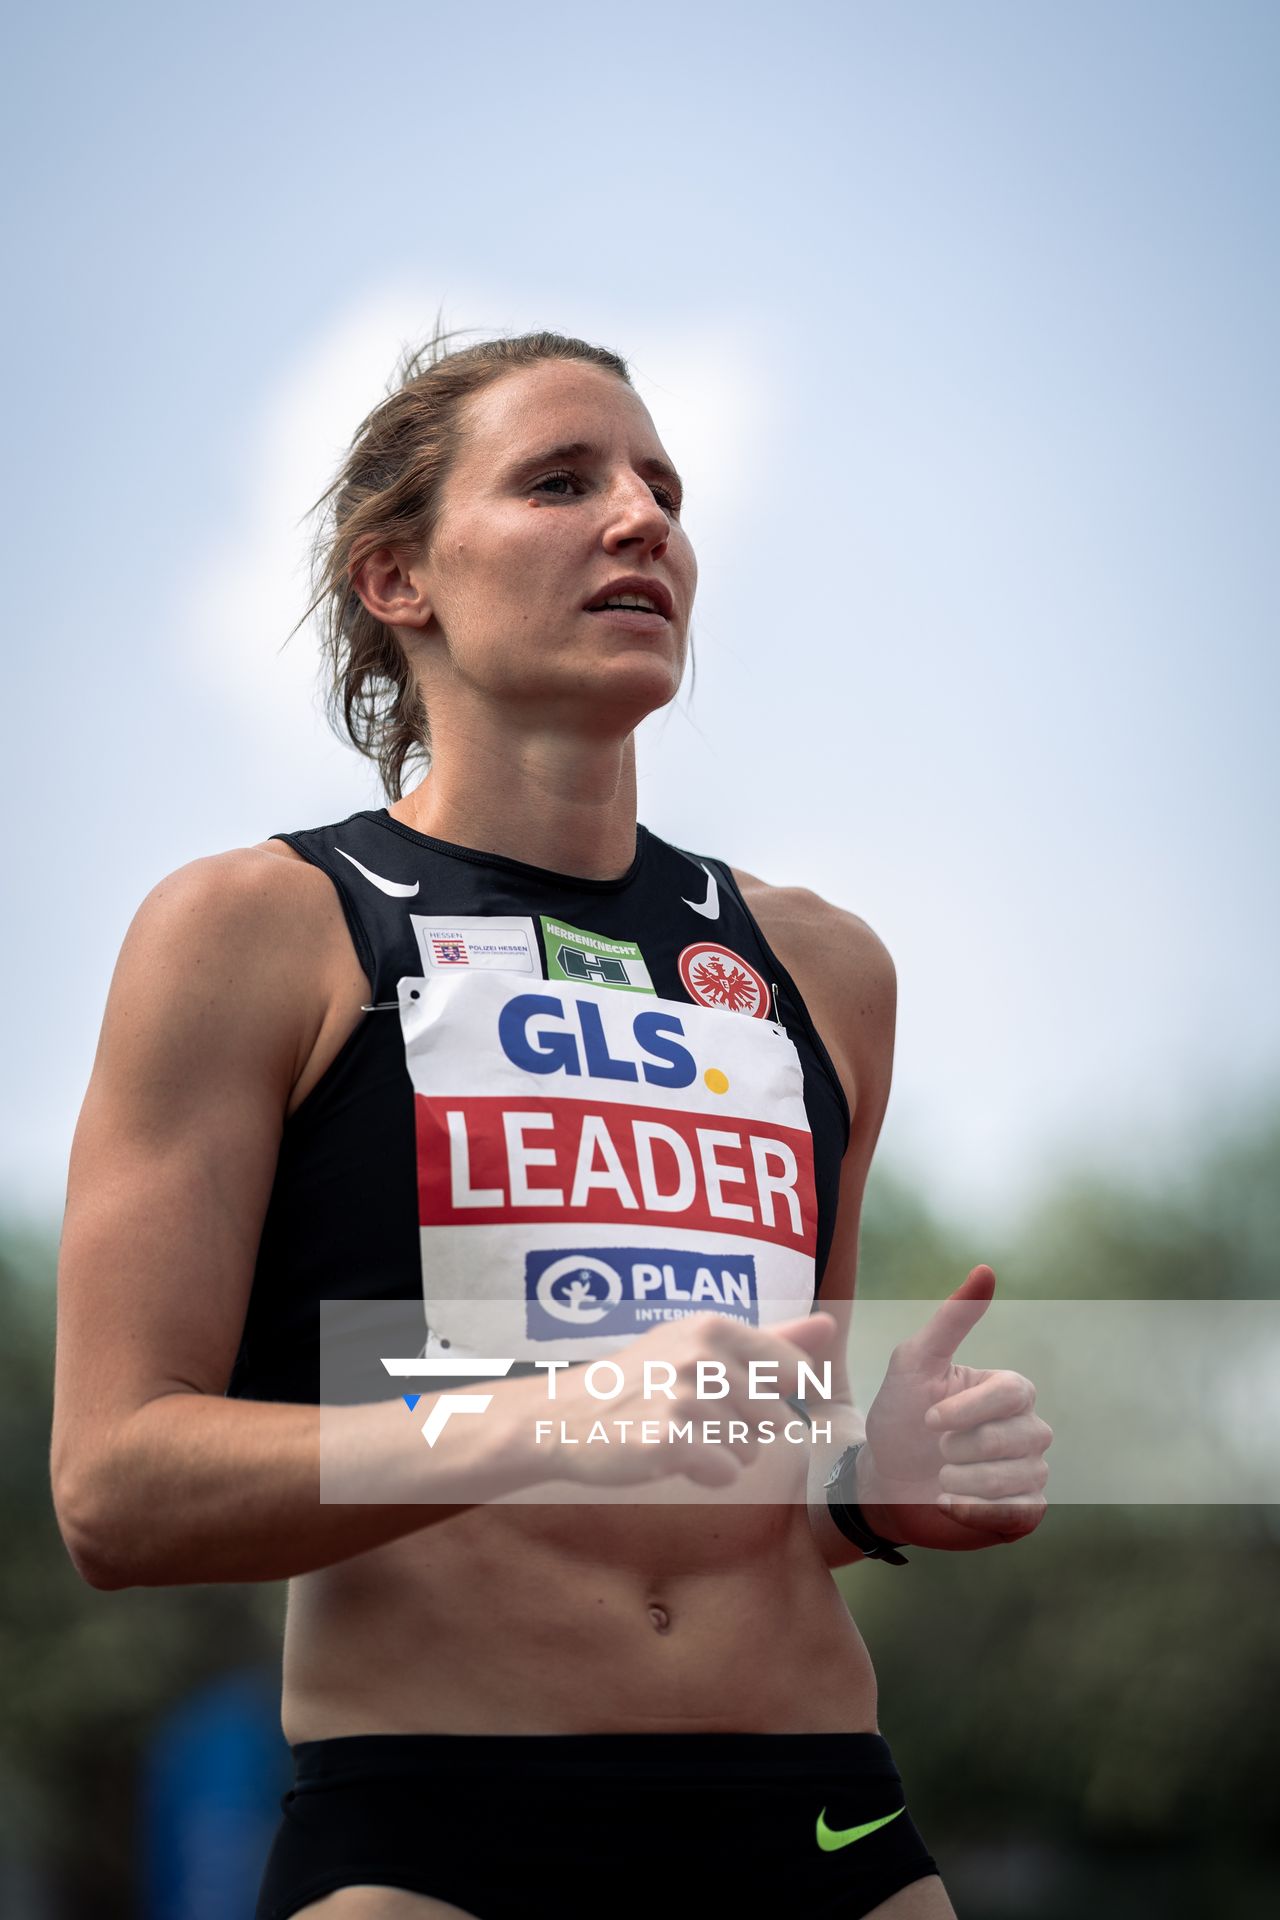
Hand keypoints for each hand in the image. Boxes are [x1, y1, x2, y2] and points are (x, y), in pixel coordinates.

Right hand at [502, 1309, 837, 1493]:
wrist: (566, 1418)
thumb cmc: (639, 1382)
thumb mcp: (699, 1346)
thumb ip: (771, 1340)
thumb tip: (831, 1325)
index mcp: (714, 1327)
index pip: (793, 1372)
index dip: (771, 1397)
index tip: (731, 1398)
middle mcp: (702, 1356)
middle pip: (775, 1419)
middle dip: (742, 1431)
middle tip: (691, 1418)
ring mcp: (684, 1397)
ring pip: (751, 1450)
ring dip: (720, 1454)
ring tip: (678, 1435)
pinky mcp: (669, 1440)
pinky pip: (725, 1473)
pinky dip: (703, 1475)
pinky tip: (670, 1457)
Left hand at [859, 1266, 1051, 1550]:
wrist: (883, 1482)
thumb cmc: (899, 1417)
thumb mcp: (915, 1364)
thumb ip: (951, 1320)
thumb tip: (986, 1270)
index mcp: (1008, 1390)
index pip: (1014, 1393)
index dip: (970, 1409)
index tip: (929, 1419)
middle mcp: (1027, 1429)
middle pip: (1023, 1437)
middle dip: (968, 1446)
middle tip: (937, 1449)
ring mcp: (1029, 1471)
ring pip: (1023, 1476)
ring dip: (970, 1479)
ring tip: (941, 1477)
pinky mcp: (1023, 1511)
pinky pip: (1022, 1512)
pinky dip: (981, 1509)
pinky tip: (952, 1502)